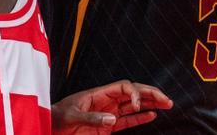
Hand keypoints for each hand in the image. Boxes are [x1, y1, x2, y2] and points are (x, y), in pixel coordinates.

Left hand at [51, 80, 172, 133]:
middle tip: (167, 99)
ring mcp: (108, 114)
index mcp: (99, 94)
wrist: (49, 128)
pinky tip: (152, 115)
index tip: (138, 106)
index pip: (124, 87)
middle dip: (150, 94)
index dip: (135, 93)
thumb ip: (92, 118)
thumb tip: (112, 119)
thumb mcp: (71, 117)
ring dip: (150, 104)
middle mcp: (106, 101)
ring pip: (134, 106)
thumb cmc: (56, 119)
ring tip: (167, 104)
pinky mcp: (107, 127)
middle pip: (133, 93)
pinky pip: (127, 120)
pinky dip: (140, 118)